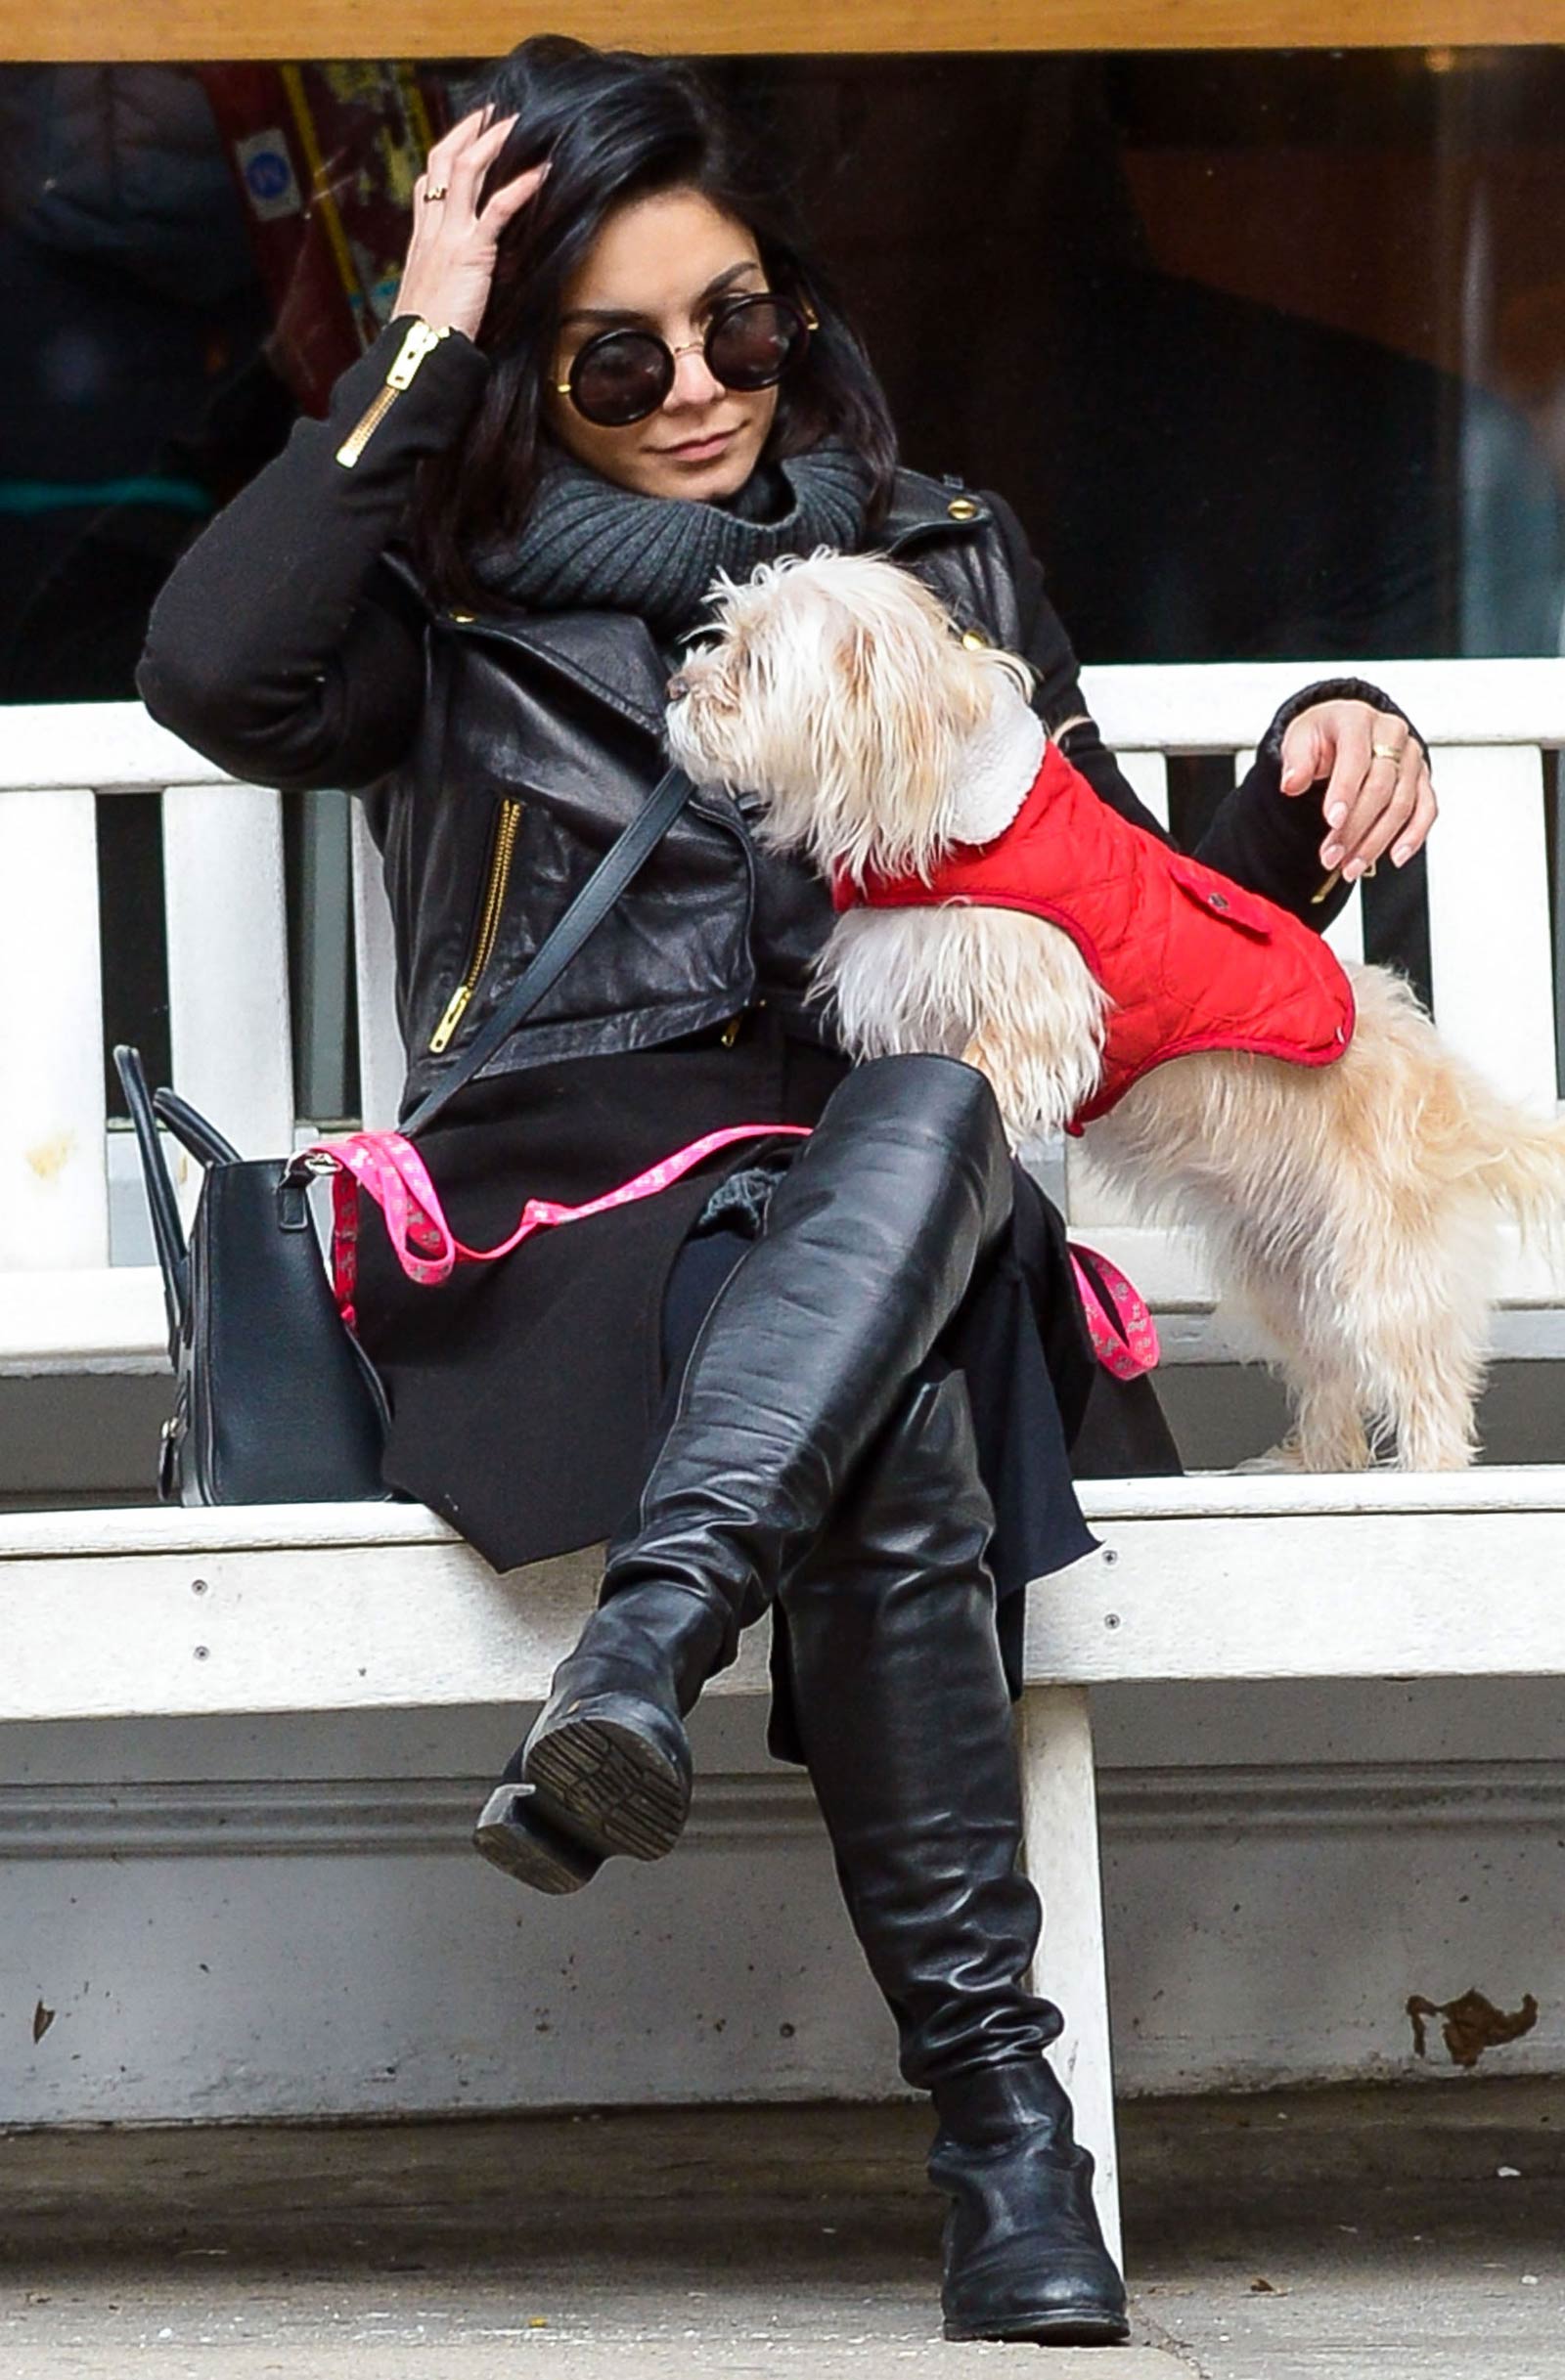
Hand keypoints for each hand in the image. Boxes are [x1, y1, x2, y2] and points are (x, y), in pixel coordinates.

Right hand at [392, 105, 547, 341]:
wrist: (418, 356)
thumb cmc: (425, 339)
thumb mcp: (433, 300)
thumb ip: (449, 280)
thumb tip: (468, 277)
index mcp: (421, 242)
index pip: (428, 186)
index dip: (446, 156)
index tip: (465, 138)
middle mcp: (432, 231)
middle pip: (443, 163)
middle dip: (467, 132)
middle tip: (491, 111)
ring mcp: (449, 239)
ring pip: (465, 172)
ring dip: (492, 142)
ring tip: (517, 123)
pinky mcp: (471, 254)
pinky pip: (496, 211)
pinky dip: (520, 187)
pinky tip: (540, 172)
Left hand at [1279, 698, 1436, 882]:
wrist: (1344, 728)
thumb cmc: (1323, 735)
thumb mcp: (1298, 739)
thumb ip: (1295, 761)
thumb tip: (1291, 783)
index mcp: (1357, 720)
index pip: (1356, 757)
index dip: (1345, 791)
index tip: (1332, 821)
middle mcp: (1391, 734)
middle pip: (1380, 787)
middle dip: (1355, 828)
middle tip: (1332, 856)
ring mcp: (1410, 757)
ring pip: (1402, 804)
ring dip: (1377, 841)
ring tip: (1351, 867)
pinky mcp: (1421, 778)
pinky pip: (1426, 809)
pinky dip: (1413, 836)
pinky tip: (1395, 856)